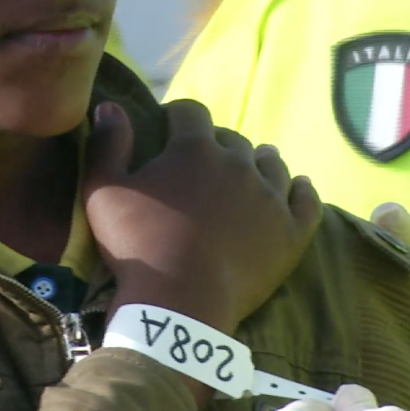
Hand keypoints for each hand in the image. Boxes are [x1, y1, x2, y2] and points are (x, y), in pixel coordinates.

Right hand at [84, 100, 321, 333]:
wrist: (179, 304)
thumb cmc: (137, 245)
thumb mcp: (102, 191)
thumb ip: (107, 144)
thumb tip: (110, 106)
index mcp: (195, 149)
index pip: (191, 112)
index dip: (177, 116)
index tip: (168, 129)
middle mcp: (239, 163)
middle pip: (232, 139)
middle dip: (216, 145)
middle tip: (201, 168)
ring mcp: (270, 197)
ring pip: (271, 164)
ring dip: (258, 163)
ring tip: (247, 174)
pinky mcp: (291, 231)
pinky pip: (306, 201)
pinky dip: (301, 191)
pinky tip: (296, 188)